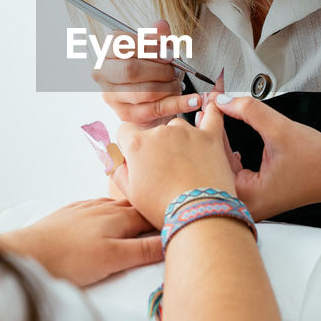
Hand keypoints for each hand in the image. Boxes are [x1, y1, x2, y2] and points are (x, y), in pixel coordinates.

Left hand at [0, 198, 161, 285]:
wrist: (27, 254)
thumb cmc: (69, 260)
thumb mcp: (113, 259)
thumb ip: (144, 250)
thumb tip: (172, 240)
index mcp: (119, 217)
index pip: (152, 214)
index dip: (167, 218)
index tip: (183, 221)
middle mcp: (104, 207)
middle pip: (136, 206)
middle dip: (151, 210)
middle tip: (166, 216)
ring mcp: (85, 208)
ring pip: (117, 204)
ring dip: (131, 208)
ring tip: (143, 212)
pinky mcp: (69, 214)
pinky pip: (97, 206)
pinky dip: (110, 210)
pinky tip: (108, 215)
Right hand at [93, 19, 204, 128]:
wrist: (147, 99)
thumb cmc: (147, 70)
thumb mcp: (153, 49)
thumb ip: (157, 37)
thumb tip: (161, 26)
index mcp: (107, 52)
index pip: (121, 44)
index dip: (148, 47)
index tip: (168, 52)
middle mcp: (104, 74)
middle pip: (131, 70)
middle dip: (160, 70)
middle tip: (174, 70)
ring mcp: (113, 96)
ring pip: (145, 91)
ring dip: (169, 86)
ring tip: (178, 83)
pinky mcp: (127, 115)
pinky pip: (156, 109)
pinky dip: (178, 103)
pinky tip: (193, 100)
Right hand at [110, 103, 236, 225]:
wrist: (199, 215)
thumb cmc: (164, 207)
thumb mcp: (130, 192)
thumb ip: (116, 167)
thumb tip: (108, 154)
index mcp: (137, 144)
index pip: (126, 131)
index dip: (130, 144)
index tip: (137, 156)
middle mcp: (160, 132)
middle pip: (154, 131)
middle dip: (157, 146)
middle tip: (165, 171)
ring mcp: (187, 132)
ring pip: (179, 127)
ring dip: (180, 140)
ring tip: (187, 166)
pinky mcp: (210, 137)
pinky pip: (212, 116)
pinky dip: (212, 111)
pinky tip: (211, 106)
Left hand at [214, 95, 320, 219]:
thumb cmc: (319, 162)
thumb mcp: (281, 129)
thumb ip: (249, 111)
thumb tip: (224, 100)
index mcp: (247, 195)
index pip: (215, 158)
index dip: (210, 126)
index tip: (206, 106)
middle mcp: (245, 204)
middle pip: (215, 165)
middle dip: (211, 134)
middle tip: (205, 109)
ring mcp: (249, 202)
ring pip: (222, 169)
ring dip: (220, 143)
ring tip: (214, 120)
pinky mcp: (254, 196)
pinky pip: (233, 173)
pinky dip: (230, 154)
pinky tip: (228, 140)